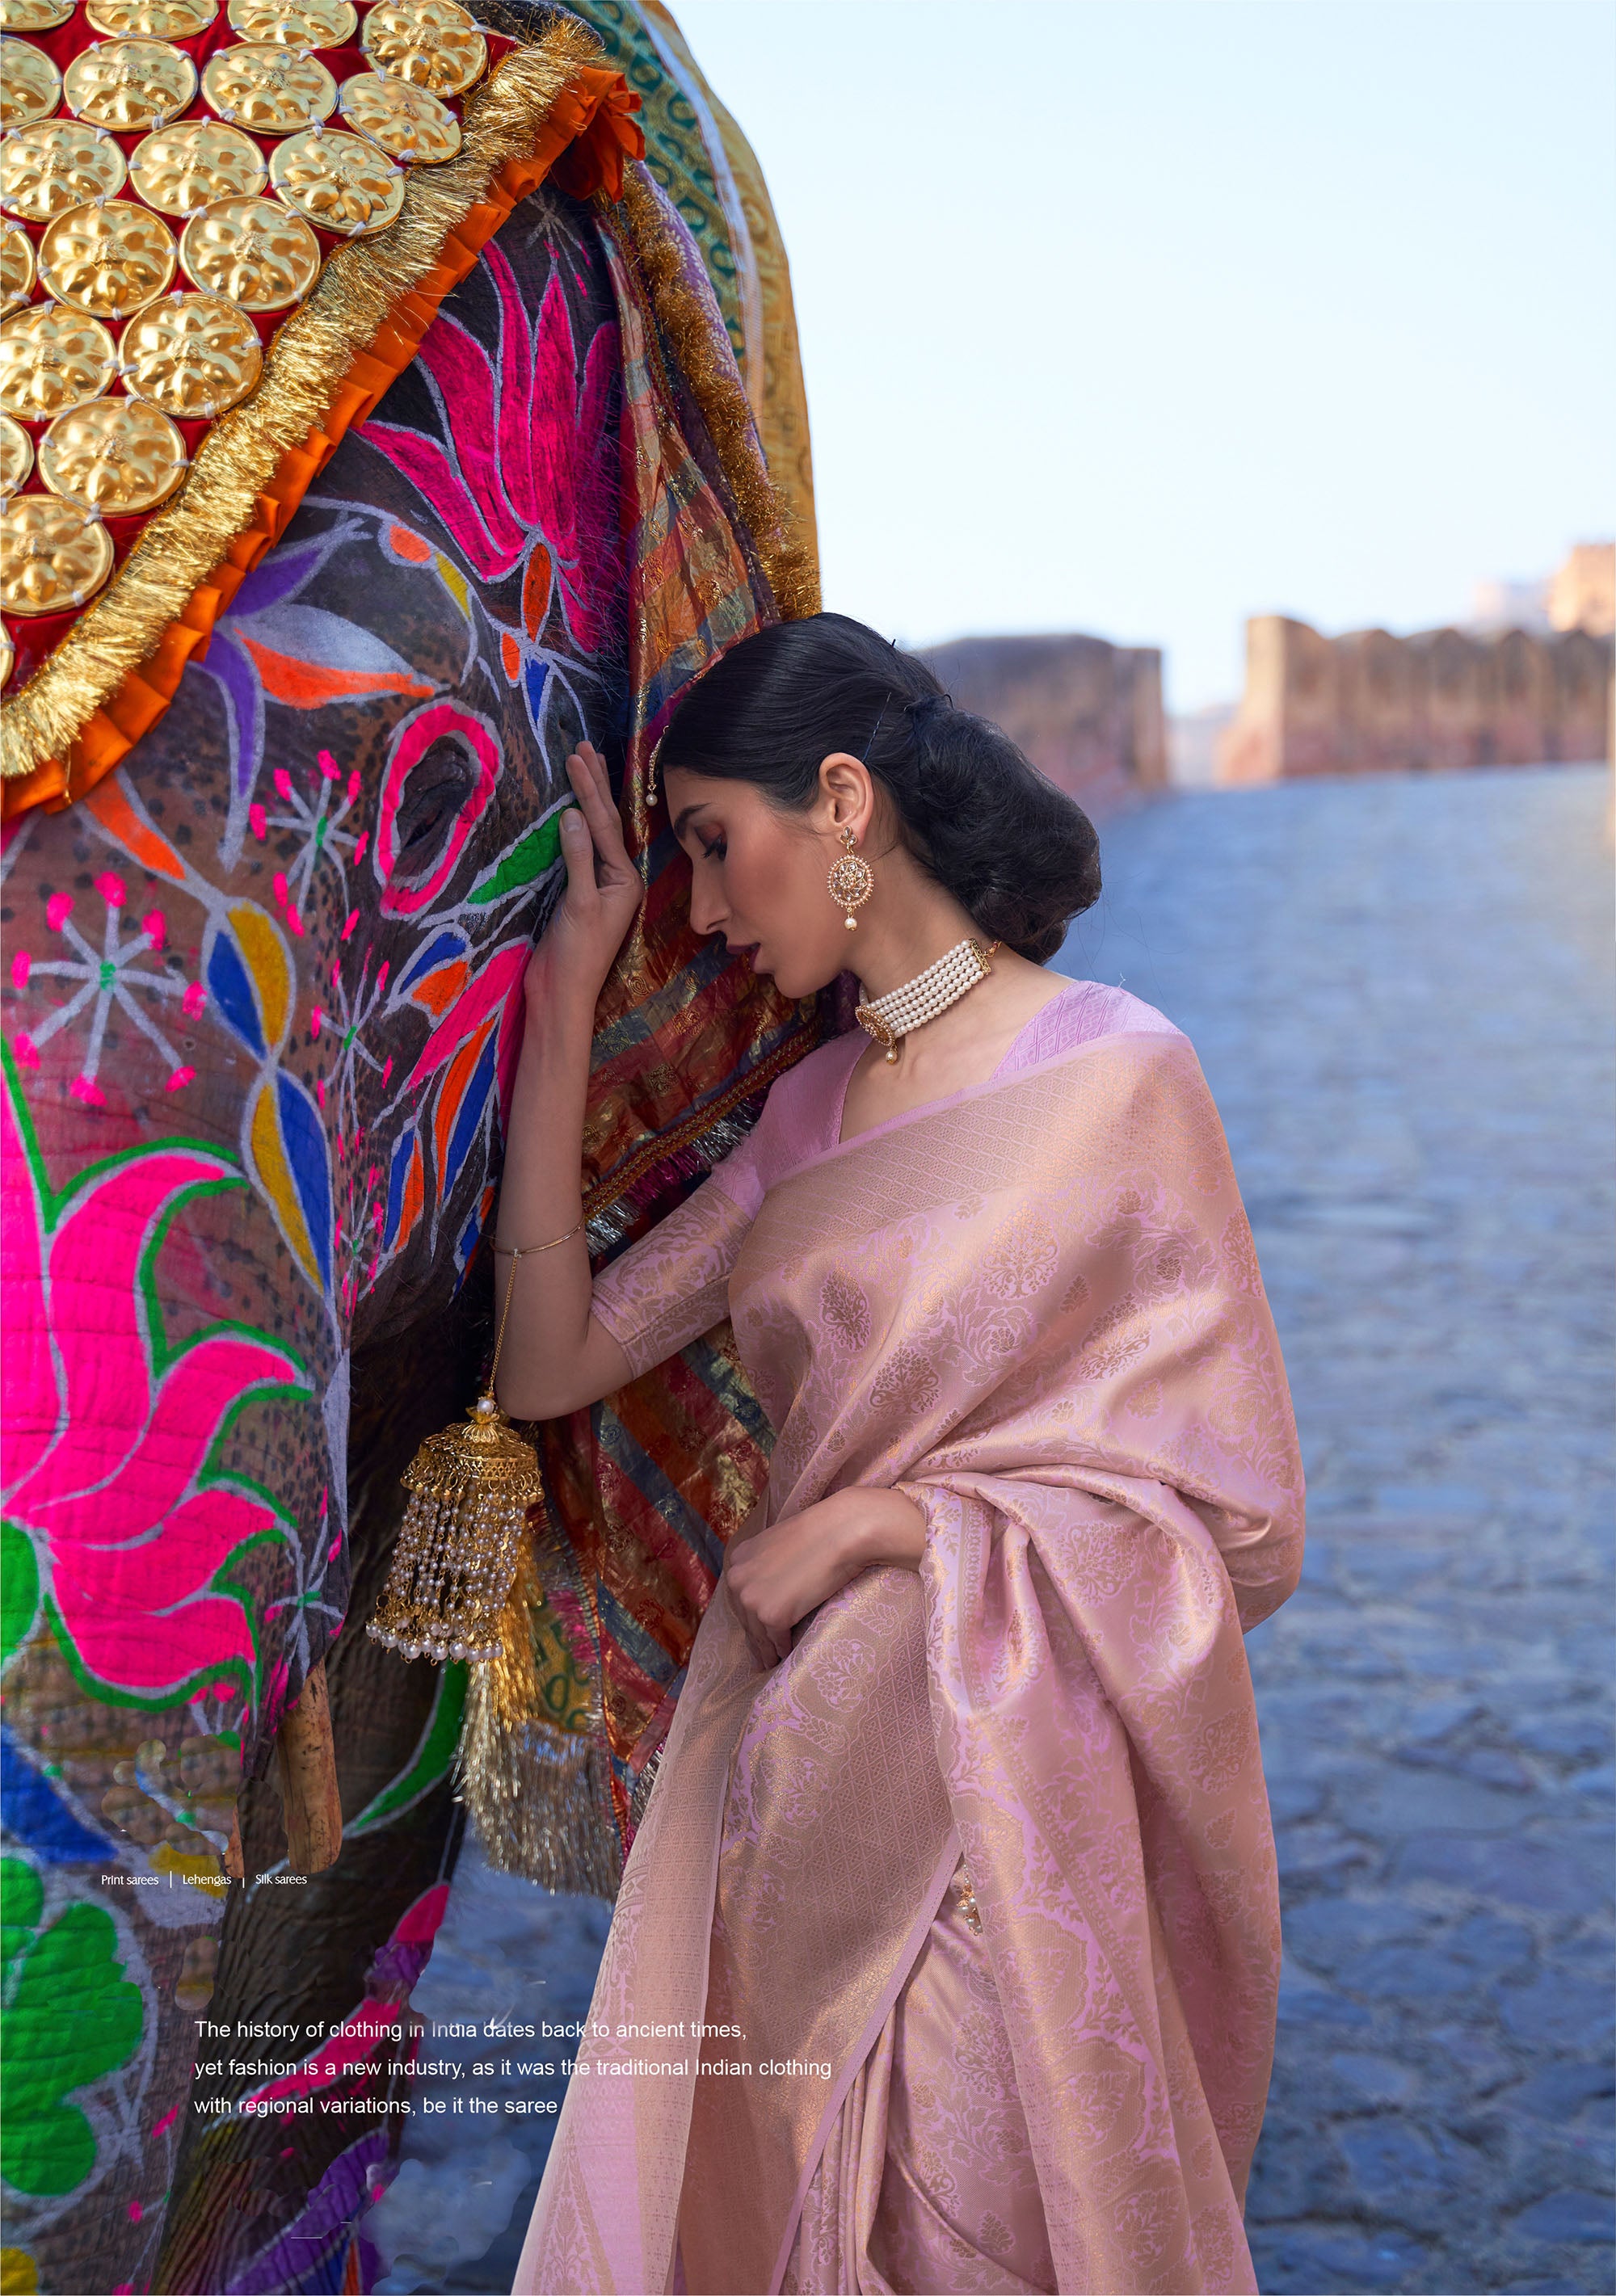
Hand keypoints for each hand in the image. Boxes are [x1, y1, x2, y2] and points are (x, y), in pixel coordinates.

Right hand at [526, 741, 642, 1007]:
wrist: (560, 993)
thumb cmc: (576, 955)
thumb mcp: (579, 905)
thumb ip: (579, 860)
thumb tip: (574, 815)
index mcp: (625, 880)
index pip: (607, 825)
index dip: (590, 790)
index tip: (576, 756)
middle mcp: (616, 879)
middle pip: (606, 823)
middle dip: (594, 785)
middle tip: (583, 747)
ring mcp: (597, 886)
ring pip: (593, 833)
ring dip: (586, 800)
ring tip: (579, 765)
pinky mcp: (576, 895)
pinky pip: (578, 850)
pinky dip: (572, 825)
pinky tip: (565, 809)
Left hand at [723, 1486, 927, 1668]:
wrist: (840, 1532)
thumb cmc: (820, 1532)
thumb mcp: (779, 1543)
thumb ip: (767, 1563)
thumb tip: (770, 1587)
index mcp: (738, 1558)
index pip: (738, 1595)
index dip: (748, 1615)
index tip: (753, 1630)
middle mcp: (737, 1579)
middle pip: (745, 1618)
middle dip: (754, 1637)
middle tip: (760, 1655)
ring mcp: (752, 1599)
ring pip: (757, 1635)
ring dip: (765, 1651)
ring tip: (770, 1663)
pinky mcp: (771, 1616)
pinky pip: (776, 1642)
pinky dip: (782, 1650)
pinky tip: (786, 1656)